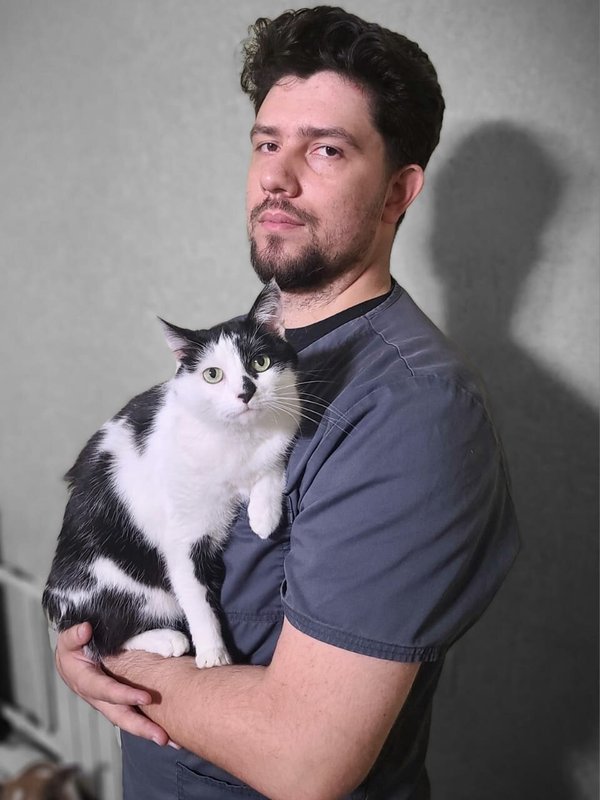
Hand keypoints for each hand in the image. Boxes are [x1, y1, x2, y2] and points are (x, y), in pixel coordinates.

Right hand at [55, 622, 168, 744]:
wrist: (71, 661)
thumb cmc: (72, 648)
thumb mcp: (68, 639)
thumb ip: (74, 635)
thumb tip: (86, 629)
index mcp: (85, 682)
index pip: (106, 691)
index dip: (125, 695)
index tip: (146, 698)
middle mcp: (98, 698)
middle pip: (119, 715)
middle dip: (140, 727)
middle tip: (162, 736)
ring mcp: (109, 703)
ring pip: (128, 720)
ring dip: (148, 730)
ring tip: (172, 740)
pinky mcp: (118, 703)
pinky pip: (134, 714)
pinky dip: (149, 724)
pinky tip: (169, 731)